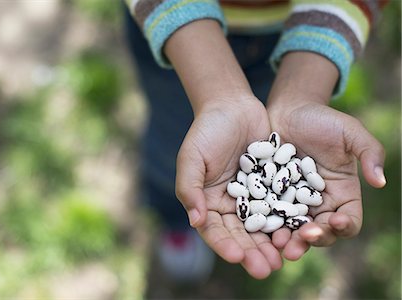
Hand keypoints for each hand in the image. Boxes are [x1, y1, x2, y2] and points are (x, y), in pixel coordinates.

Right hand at [176, 98, 282, 278]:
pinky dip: (288, 221)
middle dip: (252, 253)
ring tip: (284, 259)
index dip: (225, 245)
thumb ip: (189, 188)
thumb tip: (195, 221)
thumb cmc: (206, 131)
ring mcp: (252, 197)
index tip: (237, 257)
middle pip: (240, 235)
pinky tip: (298, 232)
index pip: (214, 230)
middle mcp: (229, 204)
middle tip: (266, 269)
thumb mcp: (191, 157)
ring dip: (272, 244)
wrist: (232, 106)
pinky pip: (280, 207)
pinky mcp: (272, 187)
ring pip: (263, 227)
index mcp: (207, 202)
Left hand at [268, 100, 385, 259]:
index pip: (348, 220)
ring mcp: (292, 202)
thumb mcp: (349, 131)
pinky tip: (259, 227)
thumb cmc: (321, 119)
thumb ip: (370, 152)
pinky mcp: (269, 197)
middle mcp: (318, 203)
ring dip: (288, 240)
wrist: (287, 111)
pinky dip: (266, 224)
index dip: (344, 226)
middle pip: (320, 231)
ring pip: (292, 229)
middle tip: (303, 238)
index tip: (335, 221)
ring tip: (280, 243)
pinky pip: (268, 215)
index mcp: (342, 193)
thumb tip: (381, 182)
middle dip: (313, 238)